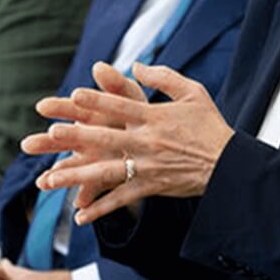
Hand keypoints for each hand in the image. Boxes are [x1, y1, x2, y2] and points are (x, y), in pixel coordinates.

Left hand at [28, 62, 234, 223]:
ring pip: (106, 171)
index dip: (98, 99)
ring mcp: (148, 166)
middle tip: (52, 134)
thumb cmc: (210, 125)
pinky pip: (121, 199)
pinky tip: (78, 215)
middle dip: (78, 136)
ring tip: (49, 178)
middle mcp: (148, 141)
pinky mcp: (152, 187)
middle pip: (107, 137)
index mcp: (155, 116)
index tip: (75, 94)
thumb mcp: (193, 92)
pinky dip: (100, 208)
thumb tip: (135, 65)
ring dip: (77, 175)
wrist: (229, 165)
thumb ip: (163, 76)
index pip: (121, 106)